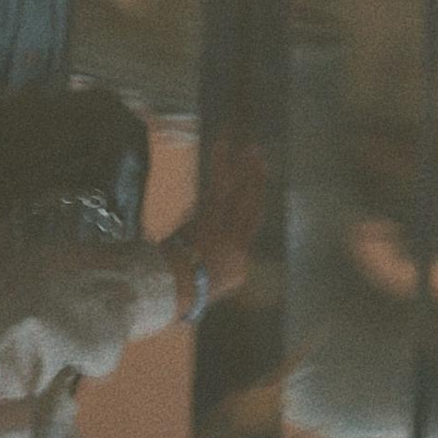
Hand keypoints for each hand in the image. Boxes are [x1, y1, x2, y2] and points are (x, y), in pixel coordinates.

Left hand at [171, 142, 268, 304]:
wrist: (176, 289)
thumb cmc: (185, 293)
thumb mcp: (208, 291)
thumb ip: (215, 272)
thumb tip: (209, 259)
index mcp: (239, 268)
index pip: (248, 235)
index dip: (253, 206)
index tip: (254, 189)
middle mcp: (240, 247)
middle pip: (252, 209)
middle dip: (257, 183)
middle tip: (261, 159)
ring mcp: (227, 230)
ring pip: (241, 195)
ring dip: (246, 170)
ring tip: (252, 149)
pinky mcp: (213, 216)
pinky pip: (219, 185)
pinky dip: (221, 163)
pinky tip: (223, 143)